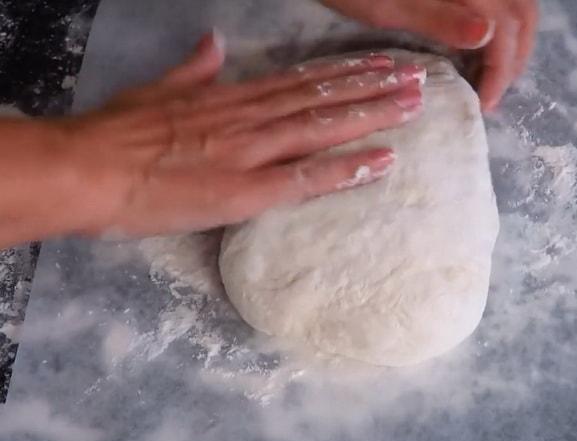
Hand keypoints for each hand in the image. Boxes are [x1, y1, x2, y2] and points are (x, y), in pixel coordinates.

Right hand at [52, 32, 424, 239]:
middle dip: (373, 87)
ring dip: (373, 114)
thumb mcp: (155, 90)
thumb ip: (192, 68)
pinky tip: (383, 161)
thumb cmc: (115, 135)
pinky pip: (307, 177)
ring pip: (324, 126)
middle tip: (418, 80)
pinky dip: (347, 168)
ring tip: (414, 106)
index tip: (377, 65)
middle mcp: (250, 117)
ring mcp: (252, 151)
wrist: (88, 168)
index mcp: (229, 98)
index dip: (343, 72)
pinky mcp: (247, 188)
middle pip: (322, 97)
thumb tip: (214, 45)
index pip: (299, 80)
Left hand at [321, 0, 537, 110]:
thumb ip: (440, 18)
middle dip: (515, 57)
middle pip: (523, 13)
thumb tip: (489, 36)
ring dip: (512, 39)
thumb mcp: (388, 7)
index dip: (502, 69)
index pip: (508, 26)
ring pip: (517, 3)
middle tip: (492, 93)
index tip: (485, 103)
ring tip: (489, 74)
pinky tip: (479, 44)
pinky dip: (499, 22)